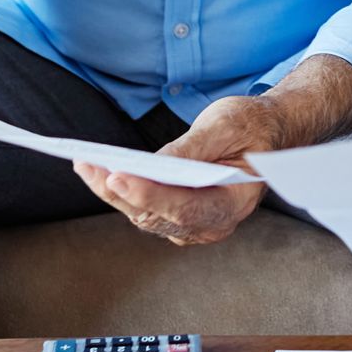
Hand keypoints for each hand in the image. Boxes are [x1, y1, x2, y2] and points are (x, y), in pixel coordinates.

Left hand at [73, 95, 277, 245]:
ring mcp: (193, 226)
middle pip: (157, 216)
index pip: (186, 208)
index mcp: (234, 202)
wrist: (266, 134)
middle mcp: (213, 224)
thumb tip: (150, 164)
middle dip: (120, 191)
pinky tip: (96, 170)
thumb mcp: (226, 125)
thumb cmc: (250, 126)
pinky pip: (144, 209)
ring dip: (111, 191)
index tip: (118, 177)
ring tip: (85, 164)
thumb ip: (191, 149)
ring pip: (144, 216)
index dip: (150, 195)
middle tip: (90, 165)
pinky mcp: (177, 217)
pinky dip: (119, 190)